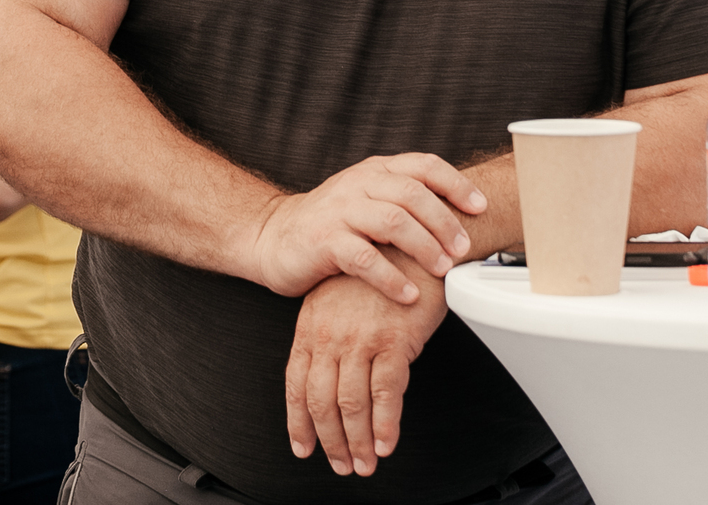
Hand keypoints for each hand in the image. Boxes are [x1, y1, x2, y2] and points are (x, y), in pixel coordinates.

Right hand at [248, 154, 485, 303]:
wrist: (273, 238)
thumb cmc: (330, 225)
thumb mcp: (367, 200)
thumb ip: (403, 200)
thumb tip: (461, 213)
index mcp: (374, 171)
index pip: (423, 165)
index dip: (456, 184)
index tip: (480, 207)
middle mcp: (358, 184)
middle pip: (413, 194)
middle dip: (445, 222)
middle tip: (464, 249)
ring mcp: (339, 211)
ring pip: (392, 221)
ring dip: (424, 247)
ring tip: (443, 270)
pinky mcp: (323, 241)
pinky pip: (365, 258)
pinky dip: (392, 277)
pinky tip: (409, 294)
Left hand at [285, 252, 446, 478]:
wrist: (412, 245)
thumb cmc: (380, 271)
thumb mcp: (338, 299)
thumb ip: (329, 336)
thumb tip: (329, 376)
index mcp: (311, 324)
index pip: (296, 382)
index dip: (298, 420)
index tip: (303, 446)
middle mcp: (331, 334)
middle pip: (321, 400)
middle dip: (329, 440)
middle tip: (340, 463)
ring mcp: (361, 338)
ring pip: (351, 403)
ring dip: (357, 440)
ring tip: (364, 462)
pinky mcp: (393, 340)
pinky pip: (386, 393)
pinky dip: (385, 424)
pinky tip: (386, 442)